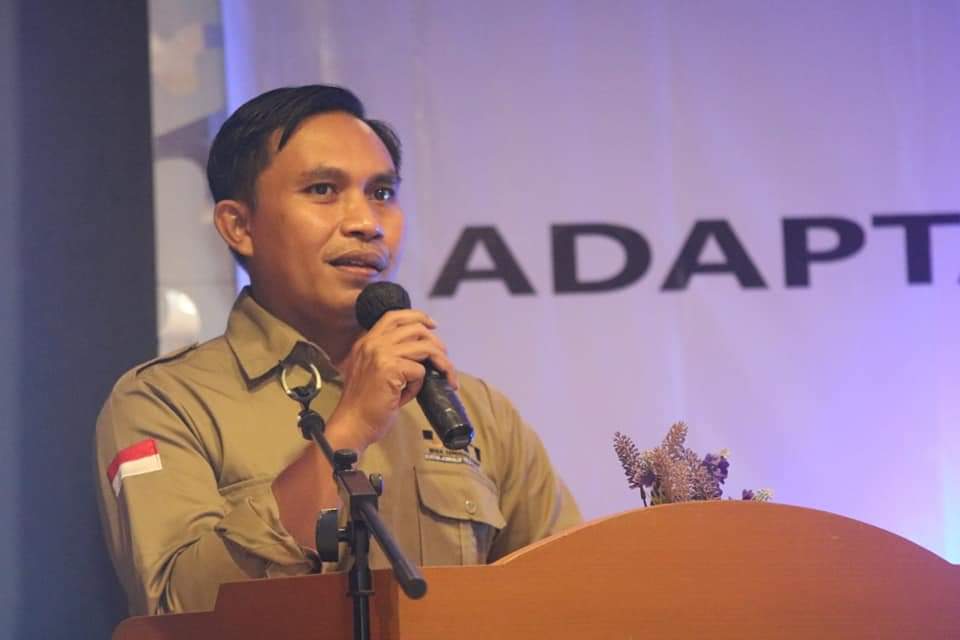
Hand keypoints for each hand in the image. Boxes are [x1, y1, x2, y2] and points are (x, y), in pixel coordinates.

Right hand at [327, 309, 458, 451]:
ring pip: (425, 347)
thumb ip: (391, 357)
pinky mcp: (390, 369)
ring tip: (446, 377)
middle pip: (416, 328)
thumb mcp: (373, 371)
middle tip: (445, 359)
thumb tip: (423, 352)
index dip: (418, 317)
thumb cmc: (365, 405)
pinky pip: (420, 371)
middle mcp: (372, 343)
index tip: (433, 326)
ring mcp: (381, 354)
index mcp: (366, 342)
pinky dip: (420, 385)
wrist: (352, 424)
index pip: (395, 316)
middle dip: (437, 343)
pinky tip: (408, 395)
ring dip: (441, 363)